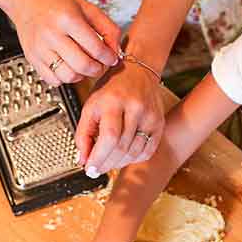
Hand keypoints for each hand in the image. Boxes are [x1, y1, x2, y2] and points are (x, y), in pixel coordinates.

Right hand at [7, 0, 121, 86]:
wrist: (27, 0)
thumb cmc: (57, 2)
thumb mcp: (86, 7)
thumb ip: (107, 27)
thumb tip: (116, 50)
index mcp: (67, 19)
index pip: (95, 48)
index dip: (109, 57)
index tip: (111, 58)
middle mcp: (51, 35)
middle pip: (82, 65)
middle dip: (97, 69)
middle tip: (100, 65)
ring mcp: (40, 49)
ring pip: (68, 77)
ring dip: (81, 75)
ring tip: (84, 65)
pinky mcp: (33, 59)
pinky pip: (53, 80)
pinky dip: (65, 78)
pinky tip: (68, 66)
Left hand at [75, 61, 164, 176]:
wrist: (137, 73)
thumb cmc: (111, 89)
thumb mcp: (90, 106)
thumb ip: (83, 134)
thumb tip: (82, 160)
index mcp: (114, 101)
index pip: (109, 137)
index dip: (99, 157)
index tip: (89, 169)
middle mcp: (135, 108)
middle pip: (121, 147)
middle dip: (106, 163)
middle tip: (96, 169)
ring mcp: (150, 116)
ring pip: (134, 152)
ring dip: (118, 163)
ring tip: (107, 162)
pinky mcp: (159, 124)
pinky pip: (147, 151)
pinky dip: (133, 159)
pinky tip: (123, 157)